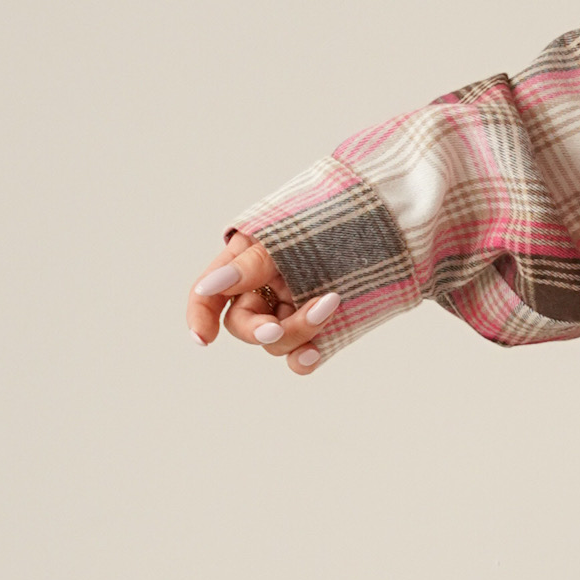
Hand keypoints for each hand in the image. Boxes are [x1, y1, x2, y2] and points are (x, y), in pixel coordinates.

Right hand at [185, 231, 338, 373]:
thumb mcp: (282, 236)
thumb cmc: (326, 220)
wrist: (379, 225)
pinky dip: (304, 359)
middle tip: (275, 329)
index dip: (200, 317)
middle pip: (244, 325)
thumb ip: (248, 265)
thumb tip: (209, 287)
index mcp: (245, 265)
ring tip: (329, 303)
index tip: (205, 339)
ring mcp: (292, 313)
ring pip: (276, 342)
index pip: (210, 295)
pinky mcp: (321, 331)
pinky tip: (313, 352)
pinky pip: (302, 357)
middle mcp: (265, 293)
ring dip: (297, 331)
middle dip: (257, 330)